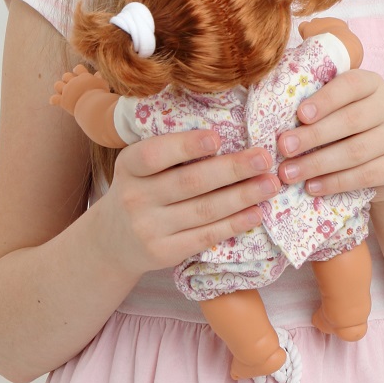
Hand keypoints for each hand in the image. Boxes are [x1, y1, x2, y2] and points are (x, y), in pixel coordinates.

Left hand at [50, 64, 106, 114]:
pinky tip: (55, 102)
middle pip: (66, 75)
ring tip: (64, 92)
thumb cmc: (101, 95)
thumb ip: (99, 77)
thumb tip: (98, 73)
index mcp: (84, 76)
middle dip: (68, 79)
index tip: (79, 74)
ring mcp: (67, 91)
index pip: (78, 68)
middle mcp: (73, 82)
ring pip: (57, 85)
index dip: (77, 71)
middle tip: (73, 86)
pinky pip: (54, 99)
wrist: (93, 106)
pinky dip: (54, 100)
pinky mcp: (63, 101)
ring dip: (60, 87)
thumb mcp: (103, 84)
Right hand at [88, 130, 283, 278]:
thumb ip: (171, 151)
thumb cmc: (141, 189)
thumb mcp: (140, 167)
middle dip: (232, 169)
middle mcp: (134, 198)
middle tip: (264, 158)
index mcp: (129, 167)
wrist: (112, 239)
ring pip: (204, 210)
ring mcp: (148, 229)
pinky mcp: (163, 253)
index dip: (185, 146)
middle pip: (189, 182)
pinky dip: (234, 224)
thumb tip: (228, 129)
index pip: (153, 155)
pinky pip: (205, 236)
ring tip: (271, 183)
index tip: (217, 138)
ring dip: (243, 196)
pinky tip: (256, 212)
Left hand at [273, 69, 383, 203]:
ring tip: (290, 173)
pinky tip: (313, 187)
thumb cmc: (350, 133)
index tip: (300, 114)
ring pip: (357, 150)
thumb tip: (276, 115)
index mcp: (373, 84)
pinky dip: (336, 182)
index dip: (326, 99)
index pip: (351, 84)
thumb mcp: (339, 113)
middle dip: (314, 135)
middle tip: (284, 148)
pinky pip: (367, 175)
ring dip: (319, 163)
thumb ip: (318, 108)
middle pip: (352, 120)